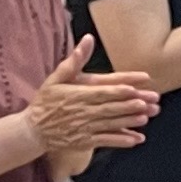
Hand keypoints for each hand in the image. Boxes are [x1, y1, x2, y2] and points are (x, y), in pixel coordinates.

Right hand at [25, 35, 157, 155]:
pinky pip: (105, 141)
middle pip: (109, 108)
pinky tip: (136, 140)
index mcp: (77, 94)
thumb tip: (88, 39)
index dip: (117, 91)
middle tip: (147, 102)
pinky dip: (120, 141)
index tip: (133, 88)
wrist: (32, 130)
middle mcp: (82, 111)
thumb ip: (74, 61)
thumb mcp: (56, 78)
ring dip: (128, 122)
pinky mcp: (84, 142)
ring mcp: (84, 128)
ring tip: (145, 117)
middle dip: (129, 105)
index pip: (101, 92)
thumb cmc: (45, 102)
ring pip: (110, 124)